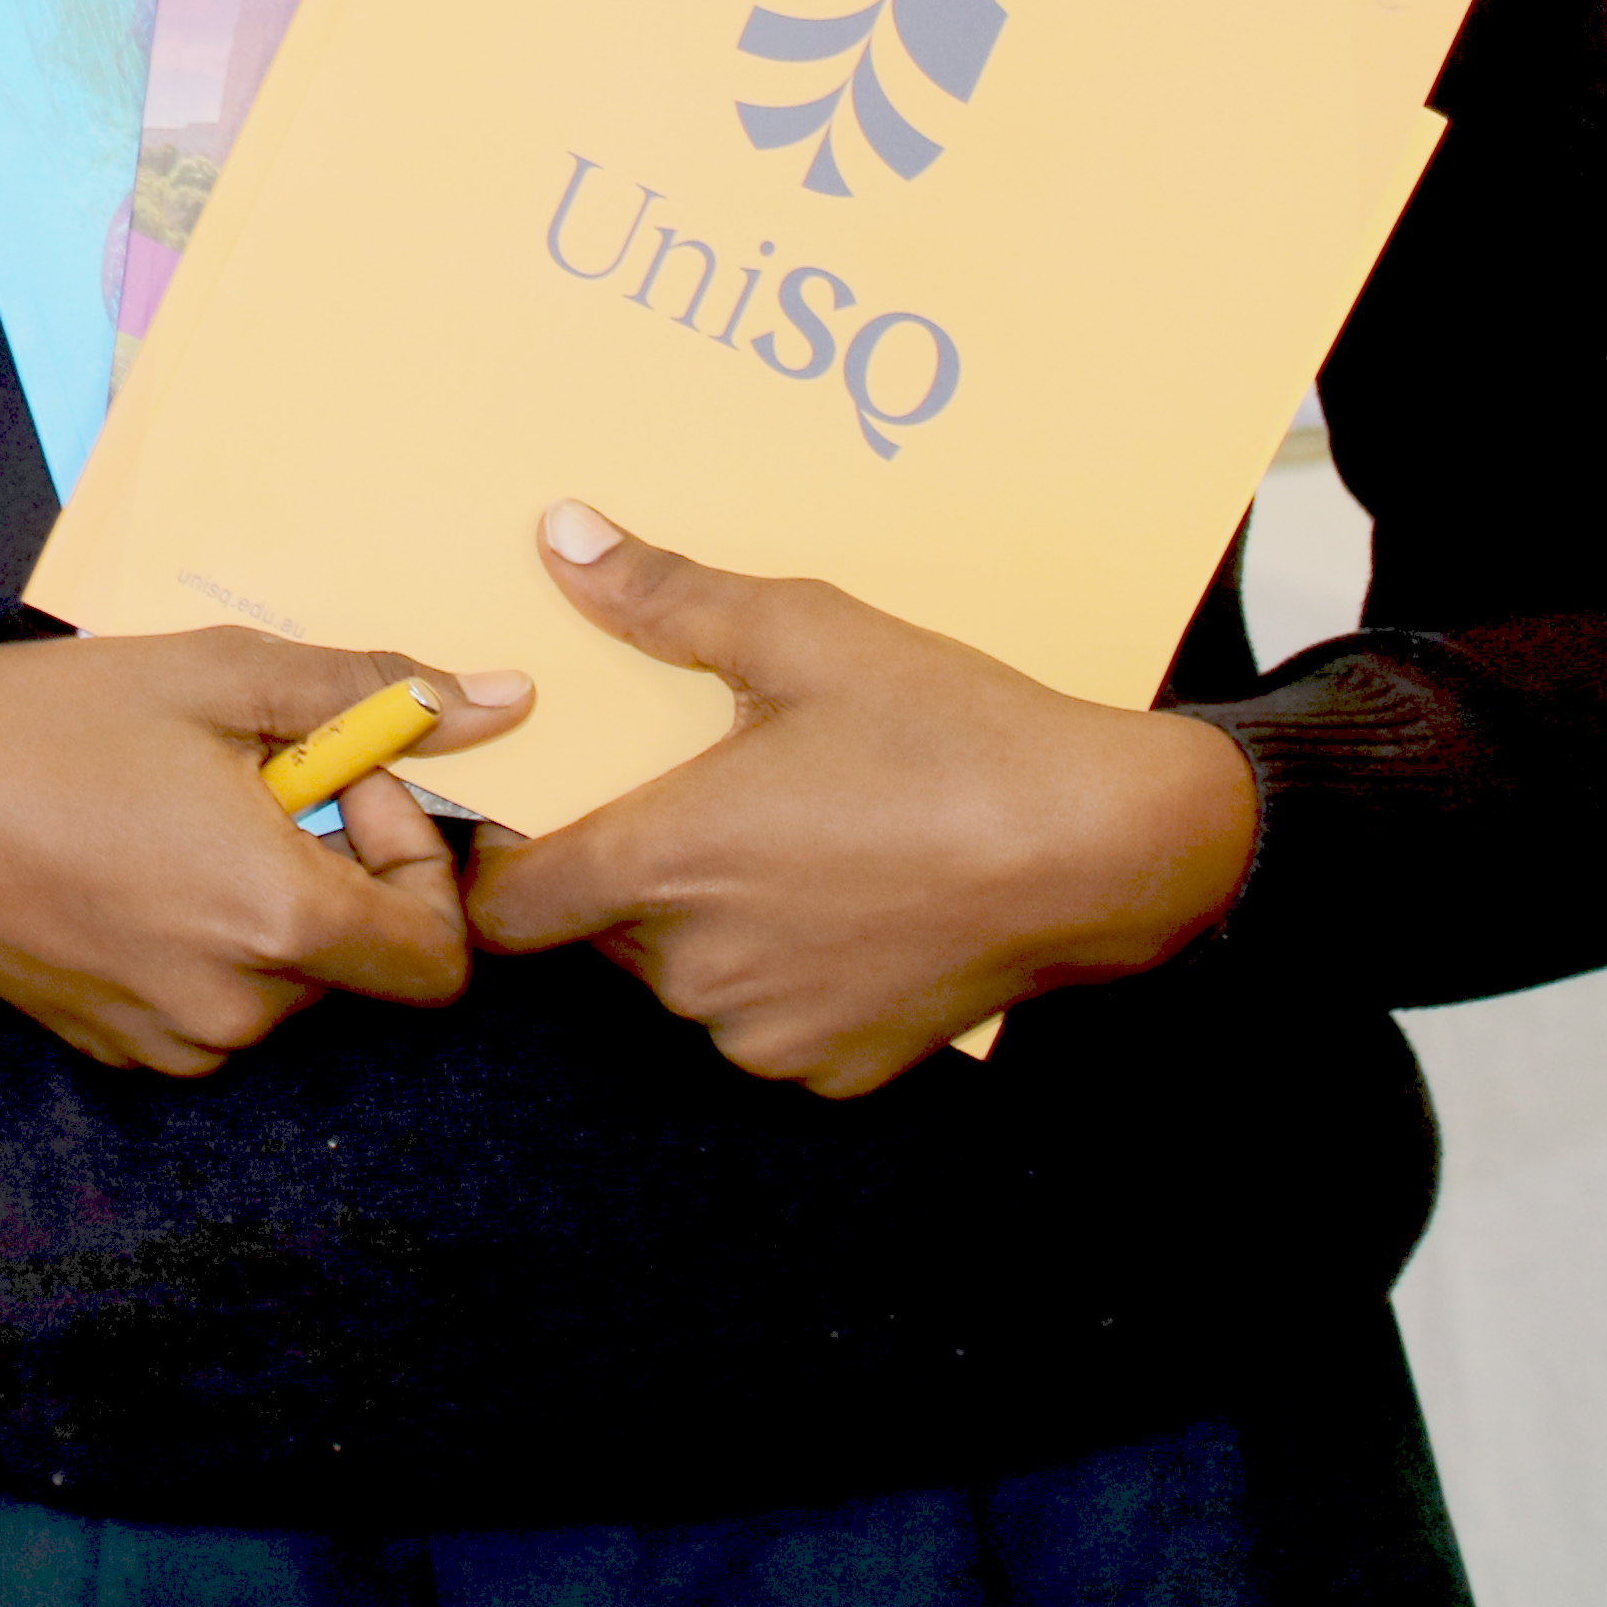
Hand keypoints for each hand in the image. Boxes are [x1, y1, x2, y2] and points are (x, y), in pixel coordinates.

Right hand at [0, 629, 535, 1076]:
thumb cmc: (46, 722)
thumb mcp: (217, 676)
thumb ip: (367, 693)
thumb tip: (501, 702)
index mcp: (276, 917)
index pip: (443, 961)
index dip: (421, 867)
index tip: (348, 788)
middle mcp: (234, 1007)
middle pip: (360, 962)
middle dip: (336, 868)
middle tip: (252, 779)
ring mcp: (170, 1040)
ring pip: (285, 982)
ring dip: (267, 903)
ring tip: (178, 815)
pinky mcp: (116, 1046)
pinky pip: (212, 1003)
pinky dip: (205, 938)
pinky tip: (131, 861)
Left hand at [459, 504, 1257, 1097]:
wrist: (1105, 849)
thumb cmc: (950, 736)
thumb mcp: (804, 635)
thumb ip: (665, 598)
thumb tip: (561, 537)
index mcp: (665, 863)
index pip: (506, 910)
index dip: (500, 866)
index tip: (535, 816)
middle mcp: (699, 967)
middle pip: (601, 933)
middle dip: (628, 870)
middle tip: (699, 796)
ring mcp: (770, 1029)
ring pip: (686, 979)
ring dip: (706, 925)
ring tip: (788, 843)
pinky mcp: (839, 1069)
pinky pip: (767, 1022)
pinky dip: (784, 974)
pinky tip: (845, 903)